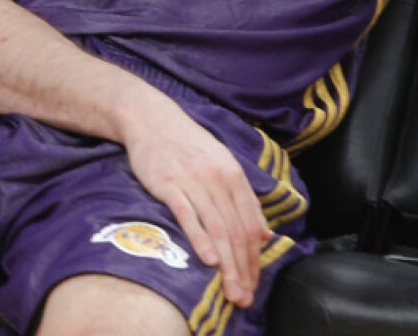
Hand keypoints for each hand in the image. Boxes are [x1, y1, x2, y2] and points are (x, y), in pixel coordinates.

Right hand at [123, 107, 271, 307]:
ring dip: (226, 264)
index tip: (253, 285)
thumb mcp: (223, 166)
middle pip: (236, 232)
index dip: (254, 260)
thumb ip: (244, 199)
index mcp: (235, 176)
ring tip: (230, 289)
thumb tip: (264, 233)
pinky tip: (207, 260)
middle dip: (242, 269)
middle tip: (243, 297)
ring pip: (217, 229)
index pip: (250, 226)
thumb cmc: (188, 146)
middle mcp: (218, 180)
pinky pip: (188, 216)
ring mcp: (194, 182)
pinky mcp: (169, 185)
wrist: (152, 120)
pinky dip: (200, 239)